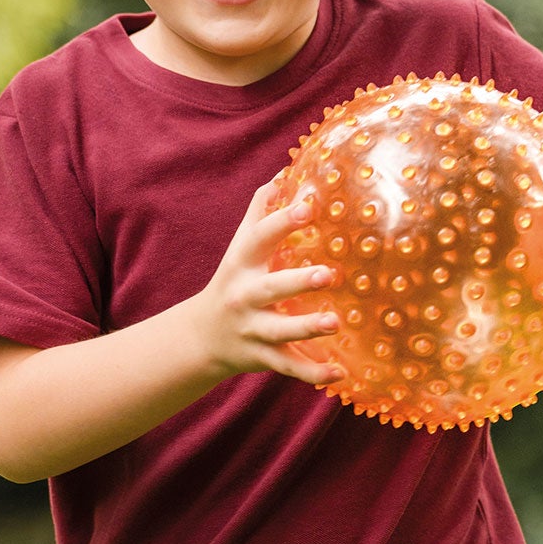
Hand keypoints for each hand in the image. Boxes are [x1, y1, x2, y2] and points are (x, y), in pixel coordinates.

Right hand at [190, 181, 344, 385]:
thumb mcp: (241, 246)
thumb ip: (261, 210)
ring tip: (335, 322)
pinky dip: (313, 372)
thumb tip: (287, 170)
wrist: (203, 336)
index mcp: (243, 263)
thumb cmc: (234, 280)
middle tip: (329, 274)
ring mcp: (253, 329)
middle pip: (270, 288)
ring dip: (307, 328)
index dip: (283, 221)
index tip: (310, 205)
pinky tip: (340, 372)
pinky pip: (289, 367)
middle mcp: (245, 296)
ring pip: (280, 331)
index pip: (260, 237)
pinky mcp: (262, 357)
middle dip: (297, 281)